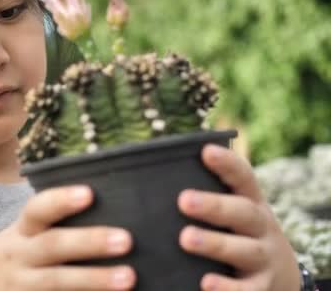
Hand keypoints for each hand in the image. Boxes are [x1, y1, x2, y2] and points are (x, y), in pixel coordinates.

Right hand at [0, 185, 135, 290]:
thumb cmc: (7, 260)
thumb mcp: (18, 239)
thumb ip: (48, 226)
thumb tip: (103, 202)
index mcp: (20, 234)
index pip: (37, 210)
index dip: (61, 201)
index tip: (89, 193)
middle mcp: (18, 257)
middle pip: (52, 246)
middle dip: (89, 241)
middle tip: (127, 239)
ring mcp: (20, 286)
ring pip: (56, 282)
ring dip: (93, 279)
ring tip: (129, 277)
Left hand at [178, 144, 300, 290]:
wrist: (278, 278)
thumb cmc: (236, 234)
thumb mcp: (231, 212)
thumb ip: (204, 194)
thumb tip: (149, 173)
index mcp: (250, 202)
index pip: (243, 177)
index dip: (227, 163)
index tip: (206, 150)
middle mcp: (261, 227)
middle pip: (243, 212)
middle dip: (214, 205)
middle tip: (184, 200)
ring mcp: (264, 258)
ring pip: (244, 249)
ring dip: (215, 244)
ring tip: (186, 239)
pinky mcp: (261, 288)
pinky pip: (247, 290)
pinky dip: (227, 289)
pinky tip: (205, 284)